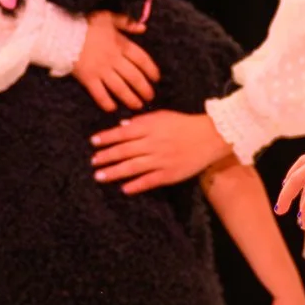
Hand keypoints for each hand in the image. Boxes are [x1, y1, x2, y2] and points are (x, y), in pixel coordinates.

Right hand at [72, 12, 159, 112]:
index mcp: (121, 45)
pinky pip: (99, 94)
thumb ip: (126, 22)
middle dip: (144, 89)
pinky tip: (113, 108)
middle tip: (150, 97)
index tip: (156, 79)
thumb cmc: (86, 24)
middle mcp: (114, 60)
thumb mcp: (108, 17)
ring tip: (138, 105)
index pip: (142, 60)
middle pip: (134, 77)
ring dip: (130, 98)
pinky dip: (106, 102)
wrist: (62, 33)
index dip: (151, 70)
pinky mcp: (88, 79)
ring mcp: (101, 71)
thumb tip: (143, 28)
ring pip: (120, 88)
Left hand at [91, 109, 230, 193]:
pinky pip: (149, 181)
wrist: (211, 137)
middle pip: (124, 151)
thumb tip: (121, 127)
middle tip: (93, 162)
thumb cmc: (185, 125)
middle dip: (106, 156)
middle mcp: (153, 144)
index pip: (123, 133)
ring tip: (99, 176)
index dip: (106, 138)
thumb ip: (142, 121)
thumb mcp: (163, 116)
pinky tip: (124, 188)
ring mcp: (161, 160)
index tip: (93, 142)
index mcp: (150, 128)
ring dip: (114, 172)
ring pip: (132, 167)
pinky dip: (136, 185)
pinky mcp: (170, 174)